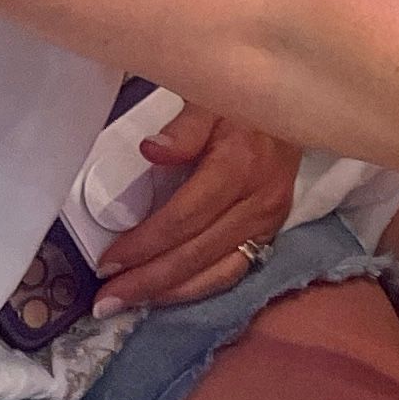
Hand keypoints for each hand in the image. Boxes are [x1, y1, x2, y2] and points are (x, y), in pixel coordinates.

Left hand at [95, 108, 301, 312]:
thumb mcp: (210, 96)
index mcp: (239, 166)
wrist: (293, 103)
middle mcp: (258, 201)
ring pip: (216, 272)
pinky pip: (233, 271)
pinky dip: (198, 288)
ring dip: (169, 293)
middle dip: (147, 281)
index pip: (183, 218)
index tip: (107, 263)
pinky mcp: (271, 232)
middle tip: (105, 300)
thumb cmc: (241, 98)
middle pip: (196, 253)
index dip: (143, 245)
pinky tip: (168, 293)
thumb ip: (183, 126)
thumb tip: (152, 151)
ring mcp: (269, 221)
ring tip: (130, 303)